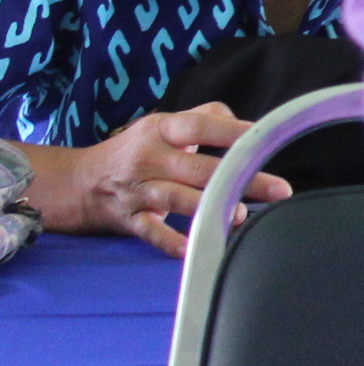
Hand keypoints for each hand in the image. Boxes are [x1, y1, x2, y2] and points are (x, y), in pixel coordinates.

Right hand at [26, 105, 285, 257]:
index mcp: (160, 130)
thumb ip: (205, 117)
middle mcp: (149, 159)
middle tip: (280, 189)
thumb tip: (243, 123)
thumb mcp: (164, 124)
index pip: (198, 127)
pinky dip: (170, 242)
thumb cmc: (138, 149)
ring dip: (208, 208)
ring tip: (242, 215)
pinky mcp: (130, 220)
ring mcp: (138, 191)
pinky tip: (193, 248)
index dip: (230, 132)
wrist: (80, 183)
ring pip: (176, 199)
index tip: (262, 139)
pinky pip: (151, 232)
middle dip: (239, 178)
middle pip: (198, 169)